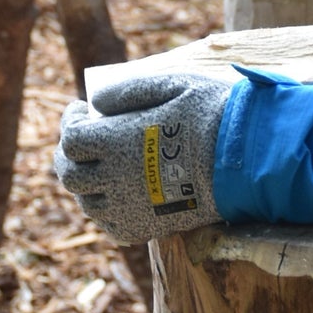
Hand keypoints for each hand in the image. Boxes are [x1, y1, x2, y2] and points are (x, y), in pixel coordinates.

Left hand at [53, 73, 230, 244]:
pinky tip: (117, 192)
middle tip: (80, 140)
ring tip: (100, 164)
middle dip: (68, 154)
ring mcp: (127, 208)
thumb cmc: (211, 113)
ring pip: (86, 202)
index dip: (69, 123)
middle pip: (70, 174)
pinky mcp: (143, 228)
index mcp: (117, 141)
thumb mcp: (172, 84)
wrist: (244, 159)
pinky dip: (104, 208)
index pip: (71, 139)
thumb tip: (95, 102)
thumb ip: (129, 90)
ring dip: (86, 182)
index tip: (78, 110)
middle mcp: (114, 179)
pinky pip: (109, 224)